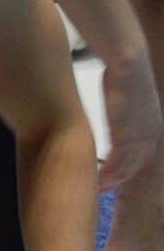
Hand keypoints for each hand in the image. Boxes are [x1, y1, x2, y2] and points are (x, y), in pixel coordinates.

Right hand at [99, 56, 162, 189]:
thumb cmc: (123, 75)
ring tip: (98, 186)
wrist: (128, 63)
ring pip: (127, 168)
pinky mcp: (127, 136)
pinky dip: (108, 173)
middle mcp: (151, 136)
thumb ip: (124, 111)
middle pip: (136, 166)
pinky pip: (118, 163)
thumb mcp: (127, 98)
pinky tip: (98, 177)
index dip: (128, 168)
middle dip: (120, 179)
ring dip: (112, 180)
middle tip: (104, 187)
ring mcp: (140, 137)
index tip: (114, 176)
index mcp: (152, 128)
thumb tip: (115, 112)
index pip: (141, 156)